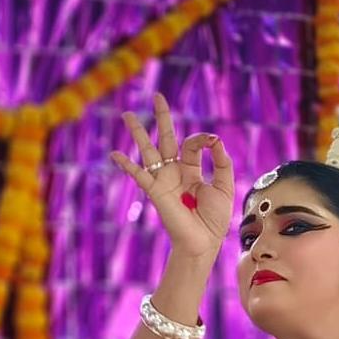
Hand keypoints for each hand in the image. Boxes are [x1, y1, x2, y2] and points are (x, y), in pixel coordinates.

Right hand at [110, 92, 234, 257]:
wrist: (203, 242)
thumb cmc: (214, 219)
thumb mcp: (224, 186)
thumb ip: (222, 163)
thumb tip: (216, 140)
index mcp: (190, 170)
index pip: (192, 144)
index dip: (203, 139)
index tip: (213, 142)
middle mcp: (174, 172)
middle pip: (166, 139)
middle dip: (162, 118)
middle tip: (157, 96)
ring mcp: (163, 180)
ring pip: (148, 151)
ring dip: (138, 133)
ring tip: (127, 115)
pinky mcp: (156, 192)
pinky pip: (139, 175)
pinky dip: (126, 165)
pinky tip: (114, 154)